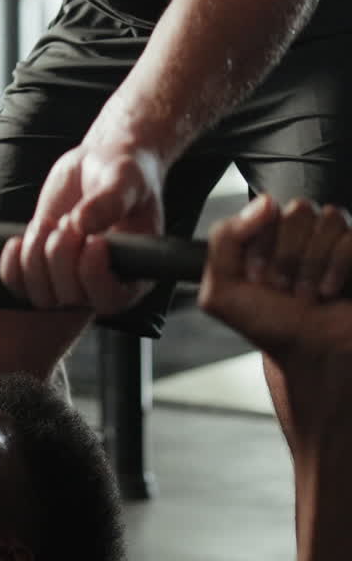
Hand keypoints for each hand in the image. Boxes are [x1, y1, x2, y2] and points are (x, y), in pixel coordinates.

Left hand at [0, 140, 164, 312]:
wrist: (100, 163)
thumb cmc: (125, 172)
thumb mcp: (125, 179)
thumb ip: (110, 200)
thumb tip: (83, 224)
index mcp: (134, 271)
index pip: (111, 299)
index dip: (94, 276)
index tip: (93, 240)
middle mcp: (102, 283)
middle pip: (72, 297)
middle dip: (61, 256)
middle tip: (68, 218)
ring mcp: (70, 278)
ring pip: (42, 296)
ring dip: (34, 259)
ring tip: (46, 222)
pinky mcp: (43, 268)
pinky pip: (18, 285)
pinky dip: (12, 266)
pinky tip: (18, 239)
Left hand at [199, 195, 351, 445]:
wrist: (311, 358)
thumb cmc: (270, 328)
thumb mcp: (222, 290)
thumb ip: (223, 240)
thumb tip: (265, 202)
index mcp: (267, 237)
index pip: (267, 208)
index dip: (260, 245)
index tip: (258, 279)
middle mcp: (302, 236)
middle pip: (298, 209)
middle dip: (286, 257)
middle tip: (284, 290)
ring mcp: (334, 243)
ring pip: (328, 218)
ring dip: (311, 266)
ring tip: (307, 295)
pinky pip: (351, 238)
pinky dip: (337, 268)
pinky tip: (330, 293)